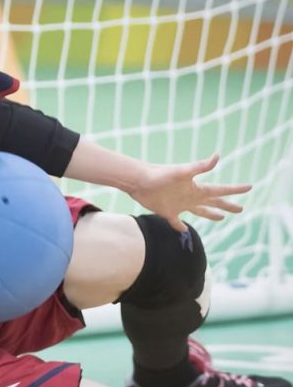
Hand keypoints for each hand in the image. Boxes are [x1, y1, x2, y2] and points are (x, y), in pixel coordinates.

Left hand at [127, 154, 250, 231]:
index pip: (219, 190)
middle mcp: (190, 196)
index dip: (234, 190)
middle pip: (213, 202)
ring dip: (210, 214)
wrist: (138, 180)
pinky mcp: (166, 211)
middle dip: (227, 205)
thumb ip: (200, 166)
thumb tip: (217, 156)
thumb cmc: (160, 175)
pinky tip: (184, 230)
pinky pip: (176, 222)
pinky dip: (180, 227)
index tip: (249, 187)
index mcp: (196, 188)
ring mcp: (179, 204)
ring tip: (221, 218)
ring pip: (199, 211)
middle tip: (241, 208)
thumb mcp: (182, 171)